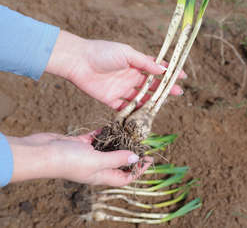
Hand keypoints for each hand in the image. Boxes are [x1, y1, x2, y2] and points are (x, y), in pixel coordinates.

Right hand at [6, 131, 150, 185]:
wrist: (40, 153)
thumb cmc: (68, 160)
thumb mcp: (97, 160)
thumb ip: (117, 158)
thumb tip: (135, 159)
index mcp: (101, 176)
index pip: (125, 177)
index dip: (138, 170)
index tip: (149, 159)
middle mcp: (96, 167)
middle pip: (118, 162)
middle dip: (130, 153)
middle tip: (142, 142)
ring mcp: (87, 155)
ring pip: (108, 148)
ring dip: (118, 141)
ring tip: (130, 132)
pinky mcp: (79, 144)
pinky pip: (96, 138)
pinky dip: (104, 132)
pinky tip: (112, 125)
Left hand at [46, 31, 184, 109]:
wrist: (77, 61)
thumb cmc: (103, 53)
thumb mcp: (127, 54)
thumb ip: (145, 63)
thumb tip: (163, 70)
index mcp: (136, 64)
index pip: (157, 69)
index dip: (169, 72)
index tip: (182, 76)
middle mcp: (130, 77)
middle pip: (151, 85)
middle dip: (165, 89)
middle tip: (178, 93)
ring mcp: (122, 89)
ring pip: (140, 98)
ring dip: (151, 102)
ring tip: (163, 106)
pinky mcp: (111, 99)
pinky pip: (125, 108)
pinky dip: (134, 112)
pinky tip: (144, 116)